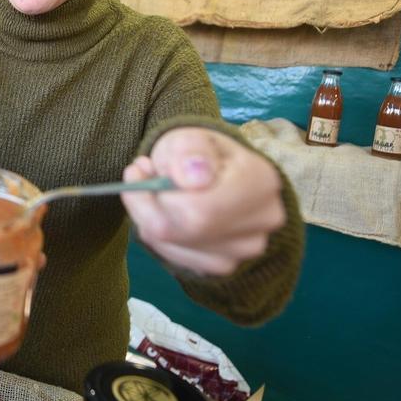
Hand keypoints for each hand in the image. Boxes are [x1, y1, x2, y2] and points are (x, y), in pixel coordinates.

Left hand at [121, 127, 285, 276]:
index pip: (200, 211)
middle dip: (148, 206)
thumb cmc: (199, 152)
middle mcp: (263, 220)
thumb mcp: (189, 136)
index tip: (137, 170)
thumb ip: (190, 150)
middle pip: (187, 232)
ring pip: (176, 247)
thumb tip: (194, 178)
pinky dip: (161, 237)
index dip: (157, 196)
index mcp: (260, 181)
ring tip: (156, 192)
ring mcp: (247, 248)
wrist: (212, 170)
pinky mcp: (227, 264)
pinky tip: (164, 215)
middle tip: (139, 177)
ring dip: (151, 220)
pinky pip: (177, 259)